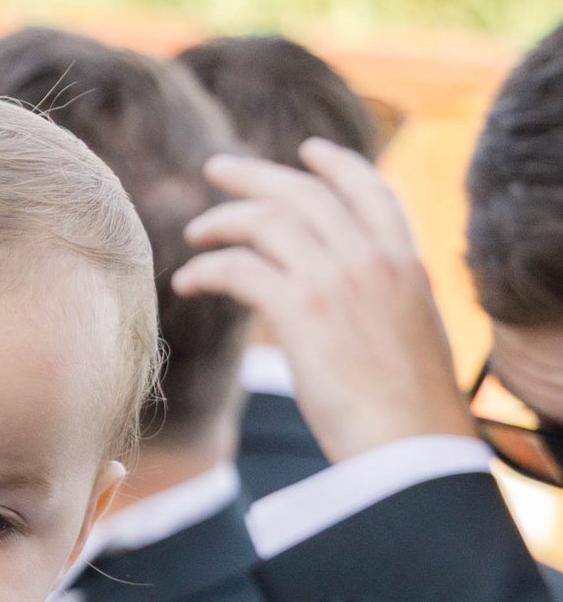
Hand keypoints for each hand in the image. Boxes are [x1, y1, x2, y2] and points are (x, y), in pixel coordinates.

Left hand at [174, 143, 474, 464]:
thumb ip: (377, 306)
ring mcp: (338, 280)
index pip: (373, 191)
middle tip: (217, 168)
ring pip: (267, 221)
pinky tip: (188, 283)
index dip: (338, 166)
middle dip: (256, 175)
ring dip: (223, 221)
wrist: (412, 450)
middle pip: (306, 194)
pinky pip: (239, 268)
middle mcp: (373, 260)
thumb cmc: (409, 415)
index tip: (308, 151)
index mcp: (407, 265)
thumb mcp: (408, 340)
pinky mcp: (301, 311)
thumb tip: (330, 305)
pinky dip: (207, 269)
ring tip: (194, 233)